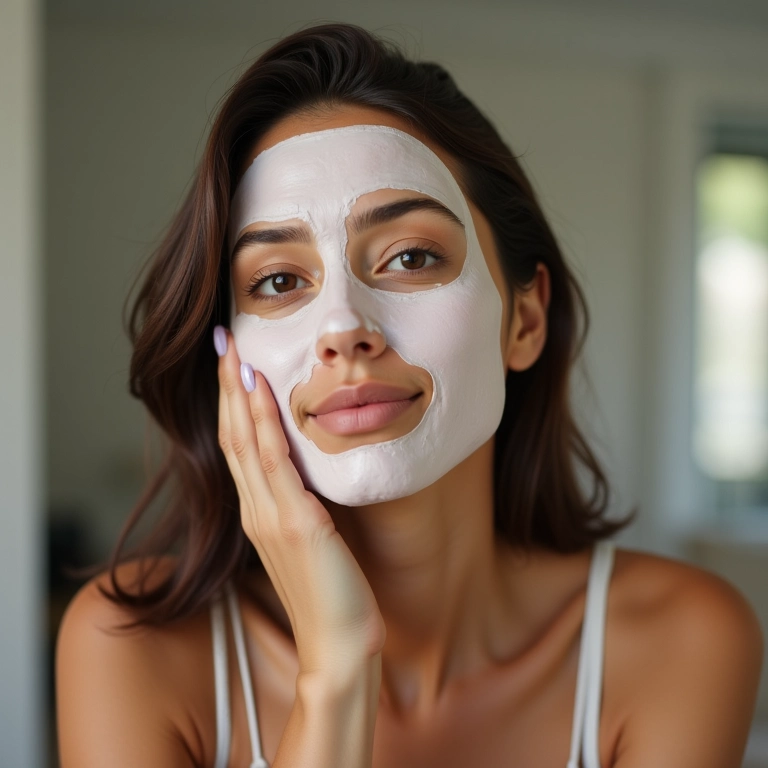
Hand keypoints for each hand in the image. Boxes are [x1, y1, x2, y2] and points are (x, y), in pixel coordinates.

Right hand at [214, 325, 385, 677]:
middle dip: (226, 387)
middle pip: (232, 436)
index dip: (231, 404)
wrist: (340, 645)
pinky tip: (260, 391)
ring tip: (233, 352)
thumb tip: (306, 472)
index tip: (231, 364)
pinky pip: (274, 463)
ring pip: (244, 442)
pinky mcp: (295, 524)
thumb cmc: (331, 595)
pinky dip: (264, 422)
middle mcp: (256, 510)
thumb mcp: (311, 541)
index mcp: (259, 513)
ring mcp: (270, 516)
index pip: (238, 447)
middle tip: (222, 342)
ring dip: (238, 394)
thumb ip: (299, 506)